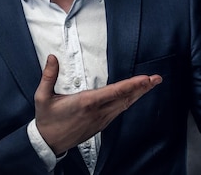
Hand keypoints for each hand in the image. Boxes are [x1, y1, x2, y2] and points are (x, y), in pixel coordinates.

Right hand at [34, 54, 162, 154]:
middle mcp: (97, 112)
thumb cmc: (47, 120)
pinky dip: (129, 101)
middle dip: (143, 88)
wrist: (48, 143)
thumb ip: (49, 76)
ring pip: (124, 105)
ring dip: (139, 94)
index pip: (115, 92)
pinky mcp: (101, 124)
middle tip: (157, 79)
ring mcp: (101, 120)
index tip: (145, 78)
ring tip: (150, 84)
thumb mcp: (42, 97)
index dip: (132, 85)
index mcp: (86, 103)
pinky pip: (119, 111)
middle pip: (125, 98)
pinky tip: (135, 96)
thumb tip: (52, 58)